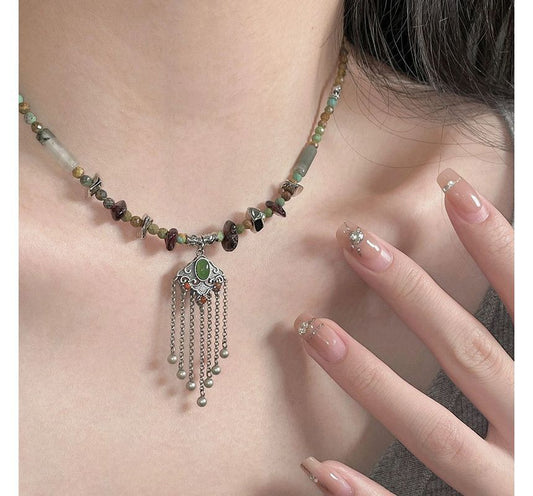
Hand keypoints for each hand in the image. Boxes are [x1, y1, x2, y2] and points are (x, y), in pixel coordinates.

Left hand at [294, 168, 513, 495]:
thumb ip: (531, 327)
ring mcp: (507, 486)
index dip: (495, 243)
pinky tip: (317, 463)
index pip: (528, 300)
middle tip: (355, 242)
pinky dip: (366, 494)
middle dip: (412, 293)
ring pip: (433, 431)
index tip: (452, 188)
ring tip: (312, 330)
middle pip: (468, 353)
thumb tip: (510, 263)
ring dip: (370, 379)